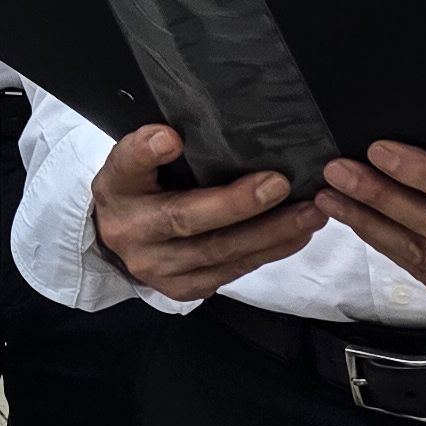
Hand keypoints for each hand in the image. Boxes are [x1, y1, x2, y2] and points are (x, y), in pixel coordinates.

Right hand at [91, 125, 327, 300]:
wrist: (120, 241)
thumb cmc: (138, 189)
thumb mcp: (134, 160)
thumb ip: (150, 147)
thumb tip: (172, 136)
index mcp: (116, 189)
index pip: (127, 165)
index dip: (147, 152)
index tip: (171, 138)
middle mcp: (133, 234)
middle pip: (187, 219)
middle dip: (238, 204)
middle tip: (280, 185)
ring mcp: (160, 269)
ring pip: (220, 252)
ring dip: (271, 232)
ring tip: (310, 212)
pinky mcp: (186, 288)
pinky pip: (234, 270)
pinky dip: (270, 251)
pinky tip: (298, 234)